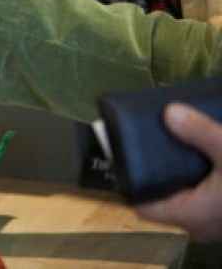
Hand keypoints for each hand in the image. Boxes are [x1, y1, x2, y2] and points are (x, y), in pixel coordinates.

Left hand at [134, 103, 221, 241]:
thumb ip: (201, 133)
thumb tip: (169, 112)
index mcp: (192, 215)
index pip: (142, 205)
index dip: (129, 180)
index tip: (123, 152)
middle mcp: (200, 224)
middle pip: (163, 198)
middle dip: (157, 170)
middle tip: (150, 139)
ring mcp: (216, 222)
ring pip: (186, 196)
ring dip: (182, 172)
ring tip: (175, 140)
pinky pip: (205, 196)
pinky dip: (201, 176)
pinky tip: (203, 152)